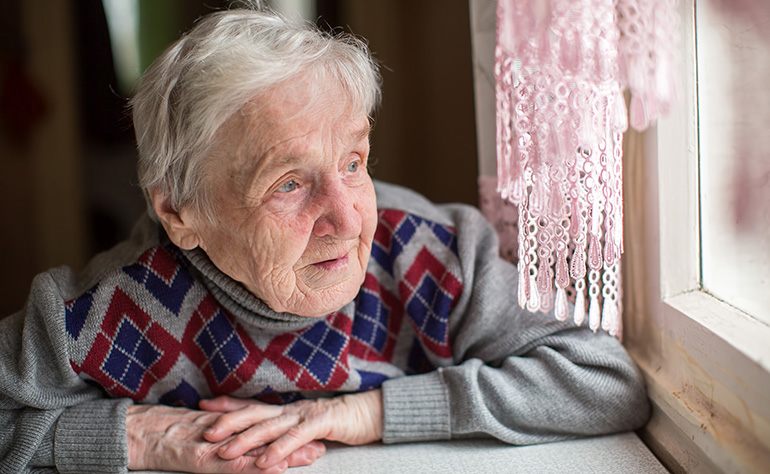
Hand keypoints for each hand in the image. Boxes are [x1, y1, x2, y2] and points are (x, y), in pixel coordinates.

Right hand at [126, 404, 324, 473]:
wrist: (136, 434)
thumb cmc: (164, 435)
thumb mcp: (198, 435)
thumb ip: (220, 436)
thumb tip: (238, 443)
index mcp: (227, 430)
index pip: (262, 434)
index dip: (286, 437)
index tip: (311, 439)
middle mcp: (226, 435)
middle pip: (265, 439)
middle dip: (294, 445)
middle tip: (321, 447)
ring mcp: (216, 445)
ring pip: (256, 449)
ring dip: (284, 454)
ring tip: (309, 456)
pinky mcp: (203, 458)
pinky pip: (232, 464)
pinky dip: (253, 467)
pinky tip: (273, 468)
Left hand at [199, 389, 382, 470]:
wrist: (367, 414)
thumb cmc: (334, 421)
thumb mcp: (302, 425)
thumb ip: (282, 428)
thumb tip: (259, 435)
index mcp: (284, 410)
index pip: (251, 405)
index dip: (226, 405)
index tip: (201, 406)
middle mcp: (290, 410)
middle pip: (254, 414)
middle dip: (228, 423)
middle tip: (206, 434)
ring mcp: (304, 415)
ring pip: (270, 427)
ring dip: (246, 440)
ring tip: (226, 452)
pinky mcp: (321, 424)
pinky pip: (296, 437)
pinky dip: (278, 449)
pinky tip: (264, 461)